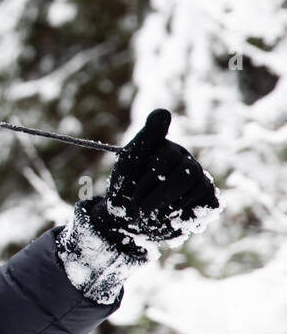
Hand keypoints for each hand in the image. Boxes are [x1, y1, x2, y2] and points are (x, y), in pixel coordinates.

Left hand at [88, 108, 220, 255]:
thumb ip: (147, 138)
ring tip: (152, 212)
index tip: (134, 191)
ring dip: (169, 207)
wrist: (128, 222)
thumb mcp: (128, 163)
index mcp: (167, 149)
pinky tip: (170, 216)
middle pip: (187, 173)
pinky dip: (184, 215)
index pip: (169, 157)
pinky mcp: (208, 199)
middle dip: (159, 196)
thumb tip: (164, 111)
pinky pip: (206, 204)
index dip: (149, 179)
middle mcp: (186, 160)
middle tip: (140, 208)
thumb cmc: (124, 189)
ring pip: (197, 189)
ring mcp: (200, 179)